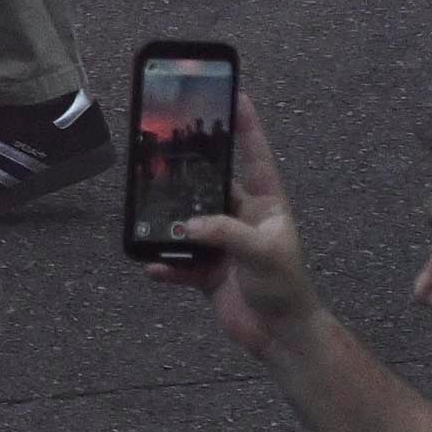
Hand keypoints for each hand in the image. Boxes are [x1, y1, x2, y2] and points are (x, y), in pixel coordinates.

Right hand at [161, 93, 321, 348]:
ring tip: (146, 214)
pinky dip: (165, 264)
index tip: (235, 95)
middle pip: (211, 186)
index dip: (247, 127)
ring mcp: (223, 245)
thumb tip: (188, 224)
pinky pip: (179, 262)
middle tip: (162, 150)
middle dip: (188, 172)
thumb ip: (226, 233)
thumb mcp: (263, 254)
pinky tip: (153, 266)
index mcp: (265, 206)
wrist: (279, 336)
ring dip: (169, 222)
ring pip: (189, 222)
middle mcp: (242, 219)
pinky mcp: (208, 272)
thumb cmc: (284, 288)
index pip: (255, 157)